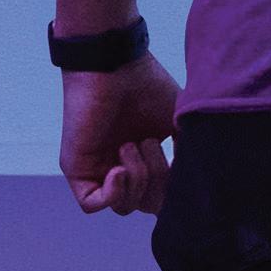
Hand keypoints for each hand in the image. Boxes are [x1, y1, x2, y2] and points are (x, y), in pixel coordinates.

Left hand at [60, 58, 180, 214]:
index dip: (175, 188)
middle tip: (151, 143)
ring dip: (138, 180)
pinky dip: (113, 193)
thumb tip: (194, 181)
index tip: (177, 158)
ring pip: (123, 207)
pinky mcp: (76, 168)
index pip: (163, 196)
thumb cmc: (146, 84)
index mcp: (146, 159)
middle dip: (158, 183)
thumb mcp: (178, 122)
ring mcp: (99, 169)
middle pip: (146, 205)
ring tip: (132, 144)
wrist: (115, 62)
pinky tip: (119, 167)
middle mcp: (122, 166)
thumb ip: (187, 153)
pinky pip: (91, 203)